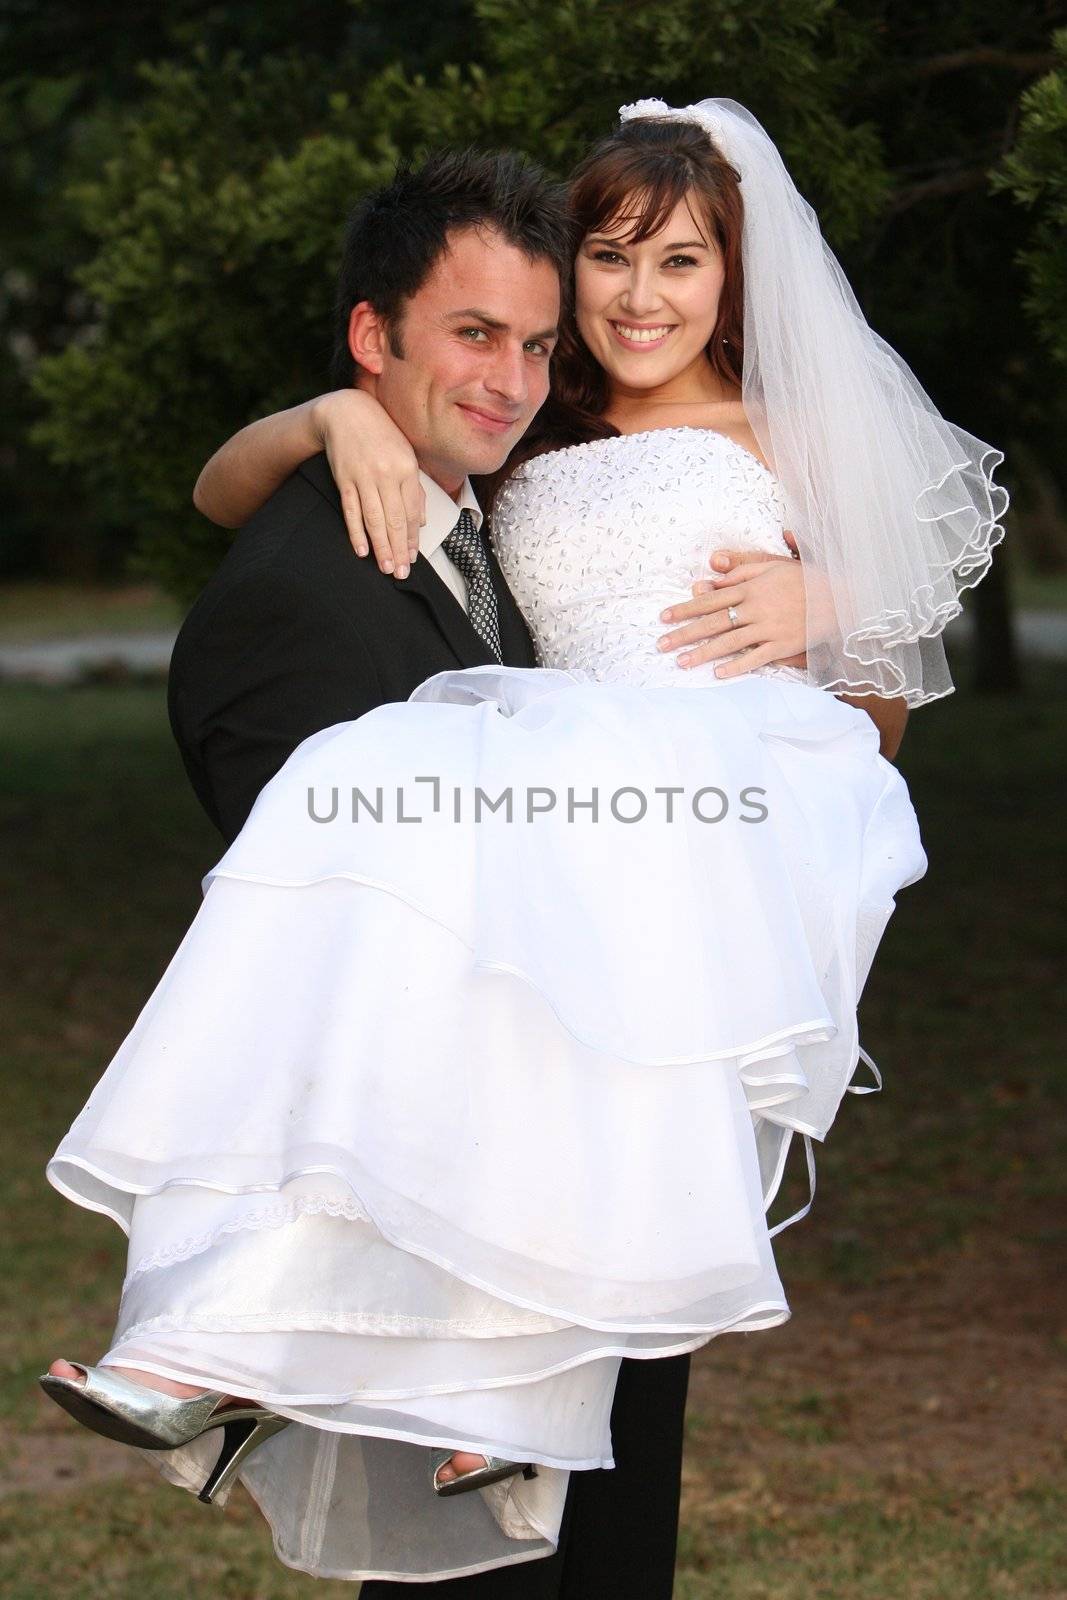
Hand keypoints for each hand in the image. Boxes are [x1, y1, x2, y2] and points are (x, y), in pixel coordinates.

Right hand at [311, 390, 425, 577]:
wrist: (346, 412)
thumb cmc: (381, 435)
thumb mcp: (405, 455)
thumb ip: (414, 489)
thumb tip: (421, 522)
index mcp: (407, 468)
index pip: (411, 512)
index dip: (411, 538)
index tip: (412, 558)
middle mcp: (387, 474)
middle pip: (394, 520)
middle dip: (398, 549)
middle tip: (401, 573)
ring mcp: (364, 476)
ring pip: (374, 519)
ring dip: (381, 547)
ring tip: (386, 568)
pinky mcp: (344, 478)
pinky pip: (351, 510)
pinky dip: (356, 532)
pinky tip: (361, 550)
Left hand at [657, 536, 830, 676]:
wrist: (839, 596)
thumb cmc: (803, 579)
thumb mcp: (772, 567)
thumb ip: (742, 572)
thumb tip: (713, 578)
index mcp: (751, 588)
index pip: (711, 599)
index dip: (685, 609)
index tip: (664, 617)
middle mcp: (756, 608)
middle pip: (713, 622)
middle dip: (685, 633)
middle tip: (661, 645)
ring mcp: (769, 628)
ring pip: (729, 642)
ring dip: (703, 653)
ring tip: (681, 662)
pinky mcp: (783, 645)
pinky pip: (756, 658)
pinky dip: (738, 666)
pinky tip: (718, 674)